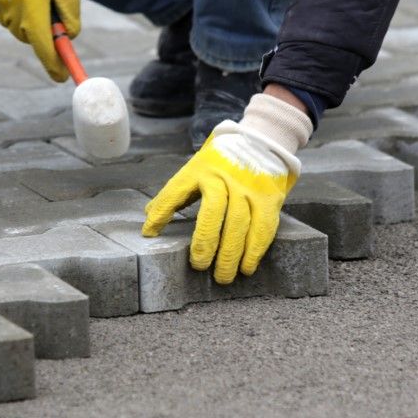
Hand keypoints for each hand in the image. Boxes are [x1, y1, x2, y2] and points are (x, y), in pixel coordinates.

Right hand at [0, 0, 79, 81]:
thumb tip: (70, 36)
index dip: (55, 63)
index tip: (63, 76)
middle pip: (34, 38)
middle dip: (46, 29)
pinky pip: (11, 16)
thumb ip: (70, 8)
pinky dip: (19, 7)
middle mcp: (11, 12)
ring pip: (23, 27)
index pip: (45, 46)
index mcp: (32, 5)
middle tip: (52, 2)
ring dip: (33, 15)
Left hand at [142, 93, 312, 283]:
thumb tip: (149, 215)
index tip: (150, 234)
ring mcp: (248, 187)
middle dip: (205, 242)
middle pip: (213, 211)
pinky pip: (263, 227)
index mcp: (200, 169)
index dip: (161, 213)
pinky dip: (255, 250)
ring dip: (231, 254)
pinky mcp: (269, 197)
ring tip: (223, 276)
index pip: (176, 191)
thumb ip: (177, 191)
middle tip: (199, 266)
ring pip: (239, 223)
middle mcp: (224, 177)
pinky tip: (247, 267)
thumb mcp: (196, 168)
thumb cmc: (222, 161)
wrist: (262, 141)